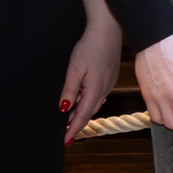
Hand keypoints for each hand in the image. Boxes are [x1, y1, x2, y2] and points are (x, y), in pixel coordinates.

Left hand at [56, 17, 121, 138]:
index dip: (73, 131)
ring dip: (82, 114)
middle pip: (88, 113)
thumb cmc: (91, 46)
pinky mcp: (109, 77)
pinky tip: (82, 101)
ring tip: (69, 121)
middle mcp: (104, 90)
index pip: (82, 117)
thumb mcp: (75, 68)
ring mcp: (109, 84)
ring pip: (94, 105)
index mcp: (95, 90)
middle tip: (64, 135)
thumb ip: (70, 90)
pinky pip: (98, 96)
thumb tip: (63, 109)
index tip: (65, 143)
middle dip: (76, 125)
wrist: (108, 29)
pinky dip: (88, 103)